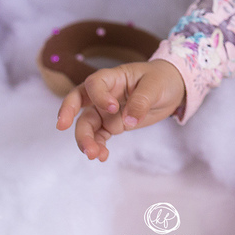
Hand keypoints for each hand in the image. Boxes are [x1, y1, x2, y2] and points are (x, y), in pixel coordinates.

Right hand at [55, 60, 186, 161]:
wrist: (172, 88)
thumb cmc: (162, 79)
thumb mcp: (155, 86)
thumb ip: (141, 101)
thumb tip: (128, 120)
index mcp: (113, 77)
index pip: (94, 84)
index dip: (98, 96)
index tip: (112, 108)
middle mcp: (105, 94)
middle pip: (78, 101)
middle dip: (68, 113)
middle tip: (62, 126)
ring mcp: (106, 111)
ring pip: (87, 124)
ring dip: (85, 138)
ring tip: (93, 154)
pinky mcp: (112, 124)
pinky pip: (99, 136)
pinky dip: (98, 146)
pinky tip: (102, 156)